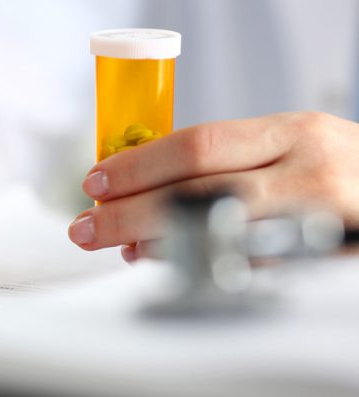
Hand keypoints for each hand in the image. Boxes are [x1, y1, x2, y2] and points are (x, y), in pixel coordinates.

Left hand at [69, 112, 358, 260]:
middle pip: (196, 193)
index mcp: (291, 133)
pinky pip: (243, 271)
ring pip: (216, 236)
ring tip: (118, 244)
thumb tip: (141, 183)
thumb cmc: (332, 172)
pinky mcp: (319, 265)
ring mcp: (316, 224)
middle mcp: (306, 174)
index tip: (97, 182)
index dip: (138, 166)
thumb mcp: (288, 146)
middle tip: (88, 225)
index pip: (196, 145)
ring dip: (154, 243)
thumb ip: (224, 159)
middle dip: (129, 212)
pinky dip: (196, 264)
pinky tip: (164, 260)